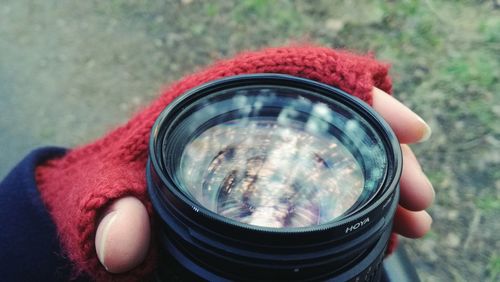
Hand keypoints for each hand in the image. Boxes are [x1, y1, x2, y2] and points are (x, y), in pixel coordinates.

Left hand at [94, 87, 433, 272]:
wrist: (104, 201)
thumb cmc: (107, 189)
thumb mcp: (105, 200)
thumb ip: (112, 217)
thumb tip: (123, 246)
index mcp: (218, 104)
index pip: (301, 79)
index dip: (361, 95)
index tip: (409, 128)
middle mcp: (251, 120)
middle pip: (334, 119)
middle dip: (387, 152)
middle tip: (421, 197)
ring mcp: (265, 153)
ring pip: (339, 152)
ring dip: (384, 182)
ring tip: (416, 219)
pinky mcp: (269, 182)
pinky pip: (325, 182)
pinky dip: (359, 204)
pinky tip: (382, 229)